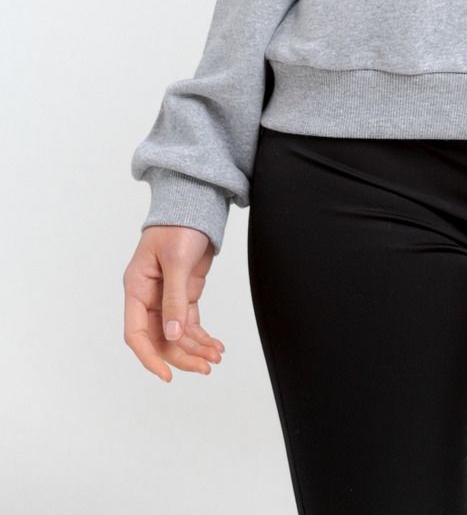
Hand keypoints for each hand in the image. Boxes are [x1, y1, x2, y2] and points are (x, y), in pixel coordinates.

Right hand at [123, 226, 225, 382]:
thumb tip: (173, 334)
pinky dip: (202, 335)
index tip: (166, 374)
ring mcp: (166, 297)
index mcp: (137, 288)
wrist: (194, 205)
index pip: (137, 333)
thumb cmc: (178, 225)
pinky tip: (215, 345)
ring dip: (195, 348)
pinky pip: (190, 323)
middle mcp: (149, 297)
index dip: (149, 357)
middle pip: (160, 338)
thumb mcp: (176, 260)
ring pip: (177, 334)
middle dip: (182, 355)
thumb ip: (174, 298)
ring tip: (216, 357)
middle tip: (205, 367)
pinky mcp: (184, 294)